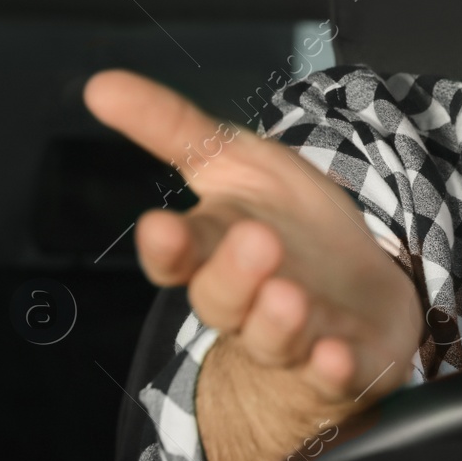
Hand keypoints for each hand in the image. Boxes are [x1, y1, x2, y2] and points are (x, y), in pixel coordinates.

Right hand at [83, 69, 422, 460]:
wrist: (361, 290)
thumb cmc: (291, 225)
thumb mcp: (236, 162)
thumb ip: (173, 127)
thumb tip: (100, 85)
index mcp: (214, 250)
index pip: (179, 255)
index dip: (169, 246)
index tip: (160, 227)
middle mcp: (248, 302)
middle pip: (223, 299)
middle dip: (234, 274)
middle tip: (257, 242)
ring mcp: (297, 337)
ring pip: (275, 339)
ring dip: (279, 321)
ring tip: (290, 297)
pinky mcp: (345, 364)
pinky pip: (335, 375)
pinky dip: (333, 368)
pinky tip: (335, 355)